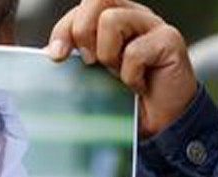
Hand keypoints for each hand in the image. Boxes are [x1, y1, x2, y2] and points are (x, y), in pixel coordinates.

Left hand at [46, 0, 198, 136]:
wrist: (161, 123)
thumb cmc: (126, 99)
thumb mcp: (92, 76)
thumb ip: (75, 58)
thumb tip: (48, 51)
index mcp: (112, 18)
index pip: (82, 7)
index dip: (64, 29)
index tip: (56, 56)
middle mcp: (133, 15)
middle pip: (96, 0)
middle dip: (83, 32)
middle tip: (89, 62)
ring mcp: (153, 25)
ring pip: (112, 20)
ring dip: (108, 55)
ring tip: (118, 75)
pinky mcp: (169, 41)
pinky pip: (135, 50)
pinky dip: (130, 75)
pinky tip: (137, 87)